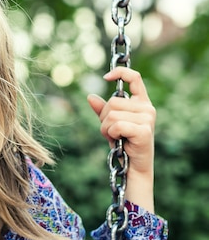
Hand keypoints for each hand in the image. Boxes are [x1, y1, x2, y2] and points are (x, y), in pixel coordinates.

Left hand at [87, 67, 155, 212]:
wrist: (132, 167)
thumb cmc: (122, 144)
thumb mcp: (110, 124)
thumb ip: (102, 110)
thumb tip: (90, 97)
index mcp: (141, 102)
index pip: (135, 78)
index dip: (121, 72)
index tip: (106, 77)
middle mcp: (147, 108)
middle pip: (113, 101)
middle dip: (104, 117)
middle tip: (111, 131)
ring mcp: (148, 119)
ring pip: (112, 114)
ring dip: (106, 128)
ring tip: (114, 137)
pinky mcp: (144, 130)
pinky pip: (116, 125)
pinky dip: (111, 133)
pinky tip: (118, 141)